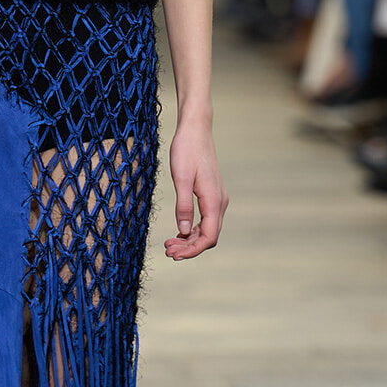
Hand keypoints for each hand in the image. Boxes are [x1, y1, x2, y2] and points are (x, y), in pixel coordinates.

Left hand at [164, 120, 227, 259]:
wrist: (196, 130)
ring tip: (169, 244)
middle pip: (209, 236)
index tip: (174, 255)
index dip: (193, 250)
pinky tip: (180, 232)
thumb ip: (183, 205)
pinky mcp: (211, 194)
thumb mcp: (181, 178)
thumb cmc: (186, 150)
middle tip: (167, 251)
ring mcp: (217, 198)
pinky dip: (193, 229)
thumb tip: (184, 231)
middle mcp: (219, 202)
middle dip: (189, 248)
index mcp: (214, 200)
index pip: (209, 237)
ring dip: (190, 240)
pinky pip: (206, 220)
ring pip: (208, 229)